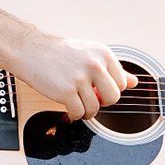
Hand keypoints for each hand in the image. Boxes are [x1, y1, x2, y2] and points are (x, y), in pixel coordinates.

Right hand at [12, 33, 137, 120]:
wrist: (30, 50)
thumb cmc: (58, 52)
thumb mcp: (90, 53)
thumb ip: (112, 68)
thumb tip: (134, 82)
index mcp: (103, 53)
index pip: (122, 83)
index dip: (110, 90)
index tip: (99, 89)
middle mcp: (94, 64)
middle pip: (113, 98)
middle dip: (102, 102)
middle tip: (90, 98)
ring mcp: (80, 78)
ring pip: (95, 108)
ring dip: (86, 111)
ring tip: (77, 103)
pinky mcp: (66, 91)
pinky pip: (79, 113)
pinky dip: (74, 115)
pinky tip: (68, 107)